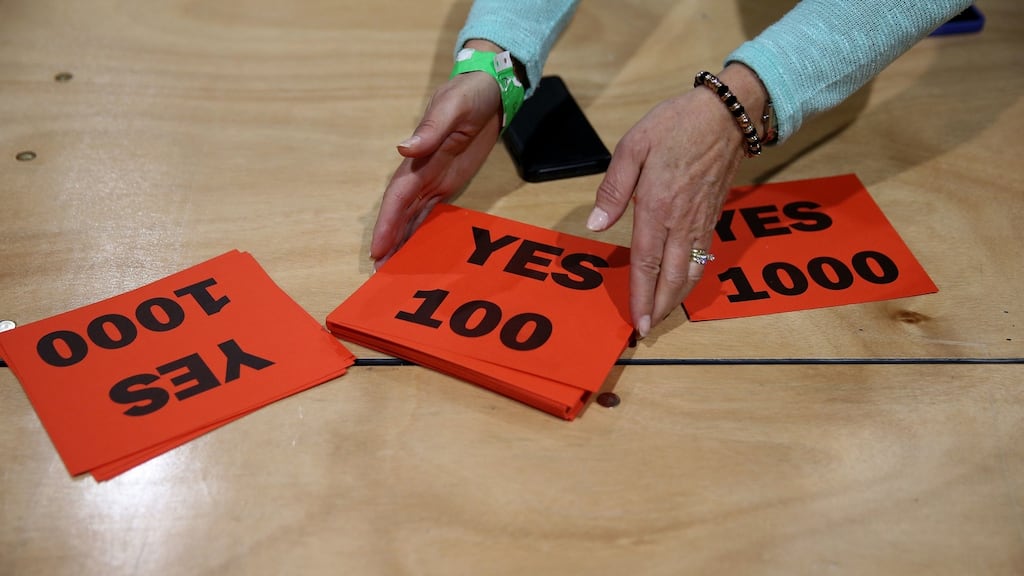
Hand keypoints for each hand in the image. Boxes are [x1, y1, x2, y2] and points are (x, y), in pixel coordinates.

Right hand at [370, 42, 504, 267]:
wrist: (489, 90)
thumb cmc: (469, 95)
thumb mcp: (452, 107)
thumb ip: (431, 130)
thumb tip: (403, 149)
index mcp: (419, 159)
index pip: (397, 197)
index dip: (386, 224)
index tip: (376, 250)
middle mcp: (421, 174)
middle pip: (400, 214)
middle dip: (388, 241)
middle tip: (378, 273)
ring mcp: (434, 181)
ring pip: (413, 217)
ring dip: (402, 242)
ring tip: (392, 271)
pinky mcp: (448, 184)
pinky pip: (431, 213)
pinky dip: (422, 233)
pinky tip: (419, 252)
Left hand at [587, 64, 767, 336]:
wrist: (729, 113)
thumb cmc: (677, 124)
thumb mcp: (634, 146)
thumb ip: (613, 189)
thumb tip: (596, 225)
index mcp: (657, 206)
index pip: (646, 263)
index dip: (641, 295)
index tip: (638, 320)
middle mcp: (681, 220)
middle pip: (672, 277)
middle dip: (661, 307)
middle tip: (649, 329)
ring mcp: (701, 220)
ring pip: (692, 271)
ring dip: (678, 297)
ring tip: (665, 314)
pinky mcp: (713, 215)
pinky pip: (702, 256)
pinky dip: (692, 277)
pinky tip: (683, 283)